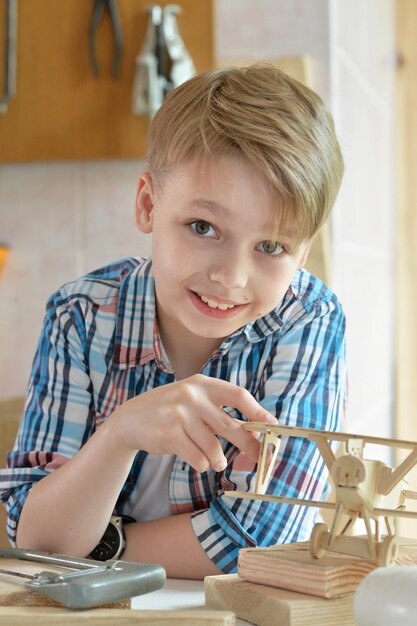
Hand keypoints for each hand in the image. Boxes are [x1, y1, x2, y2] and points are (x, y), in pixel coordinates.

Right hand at [107, 374, 276, 472]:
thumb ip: (217, 412)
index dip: (258, 411)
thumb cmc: (169, 412)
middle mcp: (192, 395)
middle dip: (249, 445)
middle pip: (231, 425)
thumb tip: (254, 433)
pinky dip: (201, 464)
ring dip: (218, 460)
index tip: (273, 425)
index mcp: (202, 383)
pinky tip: (196, 460)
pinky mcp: (169, 434)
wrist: (129, 420)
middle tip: (259, 458)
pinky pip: (197, 458)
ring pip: (214, 448)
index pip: (238, 395)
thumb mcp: (192, 401)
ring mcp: (179, 414)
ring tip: (216, 461)